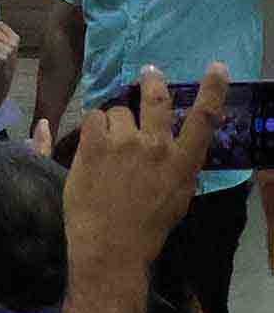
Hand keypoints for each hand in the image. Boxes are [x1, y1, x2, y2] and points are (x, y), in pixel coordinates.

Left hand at [66, 62, 230, 290]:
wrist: (112, 244)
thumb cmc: (147, 226)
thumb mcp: (178, 196)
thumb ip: (179, 167)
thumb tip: (178, 147)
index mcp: (183, 162)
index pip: (204, 119)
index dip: (212, 90)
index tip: (217, 68)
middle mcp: (156, 147)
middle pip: (156, 100)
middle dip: (153, 81)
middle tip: (150, 72)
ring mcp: (124, 143)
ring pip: (118, 111)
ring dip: (115, 122)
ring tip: (110, 144)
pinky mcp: (95, 145)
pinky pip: (95, 117)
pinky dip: (94, 126)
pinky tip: (93, 144)